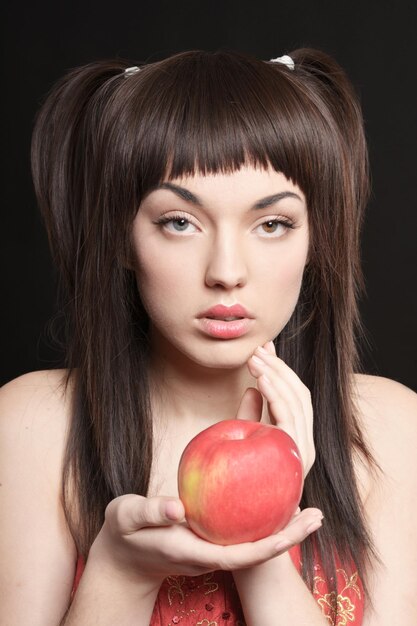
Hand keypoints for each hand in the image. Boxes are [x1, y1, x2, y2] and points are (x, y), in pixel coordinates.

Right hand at [90, 493, 321, 587]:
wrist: (123, 556)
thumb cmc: (124, 534)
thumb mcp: (128, 517)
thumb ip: (150, 512)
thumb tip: (178, 508)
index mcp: (197, 552)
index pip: (245, 554)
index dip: (276, 542)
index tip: (301, 524)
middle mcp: (212, 554)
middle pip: (258, 550)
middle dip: (290, 537)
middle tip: (317, 514)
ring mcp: (213, 548)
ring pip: (254, 542)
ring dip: (281, 528)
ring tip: (308, 507)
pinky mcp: (211, 539)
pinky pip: (243, 531)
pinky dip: (262, 517)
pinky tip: (273, 495)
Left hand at [236, 340, 314, 478]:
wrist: (249, 530)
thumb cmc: (244, 485)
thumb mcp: (248, 443)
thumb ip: (253, 416)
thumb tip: (251, 386)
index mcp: (299, 438)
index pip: (296, 395)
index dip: (282, 368)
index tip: (264, 348)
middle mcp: (307, 444)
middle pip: (299, 394)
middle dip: (278, 367)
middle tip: (256, 350)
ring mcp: (303, 453)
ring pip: (297, 402)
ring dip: (276, 375)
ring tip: (256, 359)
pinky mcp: (294, 460)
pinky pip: (288, 420)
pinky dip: (276, 396)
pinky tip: (261, 379)